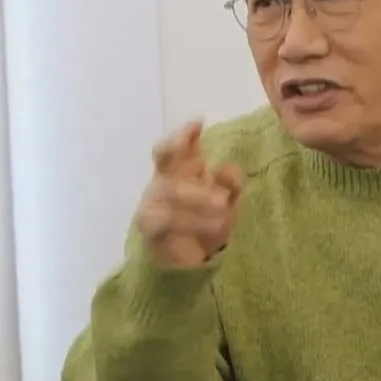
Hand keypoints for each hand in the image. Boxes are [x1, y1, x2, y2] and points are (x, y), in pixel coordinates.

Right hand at [135, 121, 242, 268]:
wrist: (192, 257)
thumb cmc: (208, 219)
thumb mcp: (228, 201)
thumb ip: (231, 184)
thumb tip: (227, 166)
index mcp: (181, 168)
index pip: (175, 146)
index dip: (182, 135)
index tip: (197, 123)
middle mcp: (163, 179)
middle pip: (163, 160)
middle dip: (190, 168)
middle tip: (223, 198)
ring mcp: (152, 201)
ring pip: (168, 191)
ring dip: (198, 200)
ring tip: (224, 212)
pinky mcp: (149, 224)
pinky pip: (165, 219)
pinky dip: (192, 221)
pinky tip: (215, 226)